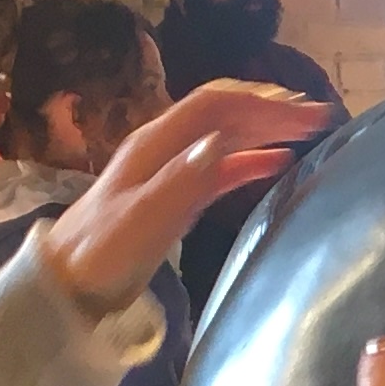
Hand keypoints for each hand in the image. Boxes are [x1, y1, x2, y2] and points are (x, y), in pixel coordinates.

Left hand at [36, 83, 339, 313]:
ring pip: (226, 136)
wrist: (65, 283)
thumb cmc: (102, 254)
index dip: (263, 102)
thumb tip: (223, 143)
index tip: (308, 111)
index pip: (217, 106)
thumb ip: (183, 180)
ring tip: (307, 131)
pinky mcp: (175, 196)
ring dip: (265, 129)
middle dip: (272, 108)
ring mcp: (170, 170)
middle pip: (224, 113)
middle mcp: (165, 146)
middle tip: (319, 115)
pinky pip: (221, 167)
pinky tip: (277, 163)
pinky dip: (252, 160)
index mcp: (157, 143)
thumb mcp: (144, 218)